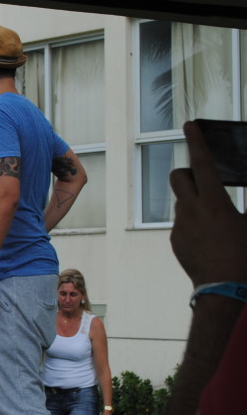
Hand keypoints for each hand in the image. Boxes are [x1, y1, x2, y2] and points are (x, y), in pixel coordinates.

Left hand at [170, 121, 246, 285]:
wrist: (225, 289)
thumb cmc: (245, 257)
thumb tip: (241, 203)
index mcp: (215, 203)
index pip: (202, 164)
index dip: (197, 142)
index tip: (189, 125)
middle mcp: (192, 210)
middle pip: (178, 176)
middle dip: (188, 172)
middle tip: (204, 181)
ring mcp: (180, 225)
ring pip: (181, 200)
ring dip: (194, 200)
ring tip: (216, 219)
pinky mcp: (174, 240)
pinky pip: (181, 221)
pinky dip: (193, 222)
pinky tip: (209, 238)